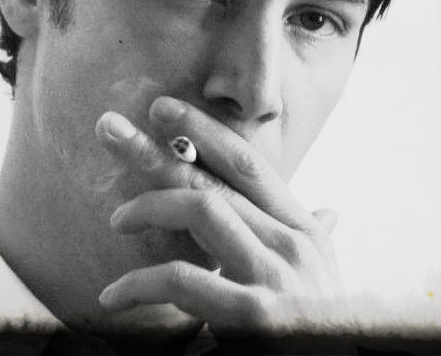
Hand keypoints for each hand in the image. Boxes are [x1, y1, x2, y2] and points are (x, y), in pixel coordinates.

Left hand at [94, 96, 347, 339]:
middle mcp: (293, 242)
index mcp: (303, 228)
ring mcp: (277, 275)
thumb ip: (314, 238)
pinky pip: (185, 280)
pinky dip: (141, 284)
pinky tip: (113, 295)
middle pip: (214, 179)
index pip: (247, 163)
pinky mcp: (258, 317)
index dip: (202, 131)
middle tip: (110, 127)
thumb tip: (329, 212)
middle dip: (157, 150)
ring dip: (149, 206)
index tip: (162, 110)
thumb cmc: (319, 329)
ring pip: (202, 209)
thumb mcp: (322, 279)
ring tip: (117, 219)